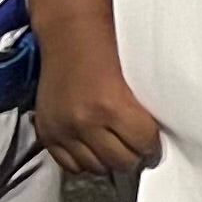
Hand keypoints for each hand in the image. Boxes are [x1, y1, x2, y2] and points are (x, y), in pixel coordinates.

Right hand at [34, 7, 160, 177]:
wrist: (70, 34)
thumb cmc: (108, 49)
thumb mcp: (134, 79)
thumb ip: (141, 111)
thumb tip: (153, 140)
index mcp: (112, 106)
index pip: (144, 145)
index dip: (152, 144)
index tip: (153, 141)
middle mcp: (85, 122)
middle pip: (120, 161)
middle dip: (133, 154)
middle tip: (136, 146)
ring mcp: (63, 129)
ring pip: (96, 167)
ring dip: (108, 159)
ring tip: (114, 145)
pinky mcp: (47, 132)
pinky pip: (69, 165)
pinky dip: (83, 160)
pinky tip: (92, 146)